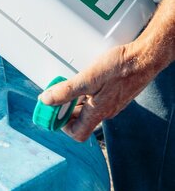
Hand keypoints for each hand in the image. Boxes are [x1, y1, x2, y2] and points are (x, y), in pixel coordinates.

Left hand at [38, 41, 160, 141]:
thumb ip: (66, 91)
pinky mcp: (116, 94)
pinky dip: (85, 94)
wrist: (145, 57)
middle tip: (54, 96)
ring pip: (88, 109)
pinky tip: (82, 81)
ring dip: (74, 101)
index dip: (62, 125)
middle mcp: (106, 112)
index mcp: (98, 112)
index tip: (52, 111)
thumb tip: (46, 100)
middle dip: (65, 110)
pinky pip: (96, 100)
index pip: (77, 133)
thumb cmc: (120, 67)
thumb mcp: (88, 78)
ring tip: (65, 87)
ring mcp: (112, 103)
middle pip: (80, 120)